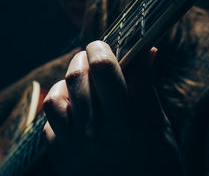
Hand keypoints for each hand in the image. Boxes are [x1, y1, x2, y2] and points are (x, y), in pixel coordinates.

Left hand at [43, 41, 182, 175]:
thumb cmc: (156, 168)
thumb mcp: (160, 129)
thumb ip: (146, 88)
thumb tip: (146, 50)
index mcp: (125, 123)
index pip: (104, 70)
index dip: (101, 49)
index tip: (102, 45)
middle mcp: (95, 133)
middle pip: (76, 79)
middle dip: (81, 59)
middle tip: (89, 58)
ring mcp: (73, 147)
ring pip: (54, 100)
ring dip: (64, 84)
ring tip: (76, 84)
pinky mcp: (61, 159)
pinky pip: (48, 126)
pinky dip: (57, 112)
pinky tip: (70, 112)